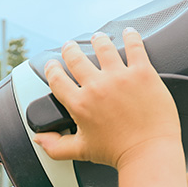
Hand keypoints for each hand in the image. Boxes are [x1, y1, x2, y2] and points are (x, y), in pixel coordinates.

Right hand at [34, 28, 180, 170]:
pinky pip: (134, 46)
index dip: (52, 68)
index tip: (52, 64)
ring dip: (98, 40)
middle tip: (70, 46)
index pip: (57, 78)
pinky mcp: (142, 73)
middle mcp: (97, 87)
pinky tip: (128, 32)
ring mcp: (120, 77)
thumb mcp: (81, 151)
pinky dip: (131, 36)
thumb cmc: (117, 153)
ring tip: (98, 38)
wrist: (148, 153)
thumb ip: (55, 146)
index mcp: (79, 104)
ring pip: (103, 47)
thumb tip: (39, 138)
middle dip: (70, 49)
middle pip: (76, 58)